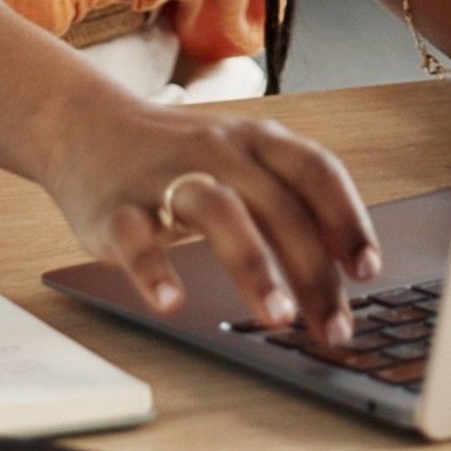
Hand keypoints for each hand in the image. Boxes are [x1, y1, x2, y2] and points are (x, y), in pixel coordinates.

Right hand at [36, 89, 378, 343]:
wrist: (84, 125)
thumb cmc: (178, 156)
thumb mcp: (241, 159)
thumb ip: (288, 201)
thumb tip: (346, 269)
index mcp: (255, 140)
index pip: (315, 170)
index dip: (347, 218)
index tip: (367, 270)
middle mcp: (216, 150)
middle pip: (276, 203)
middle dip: (311, 270)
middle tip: (332, 325)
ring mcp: (165, 176)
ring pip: (217, 210)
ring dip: (253, 265)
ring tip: (276, 316)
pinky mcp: (117, 206)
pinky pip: (137, 237)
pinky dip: (155, 270)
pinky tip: (172, 302)